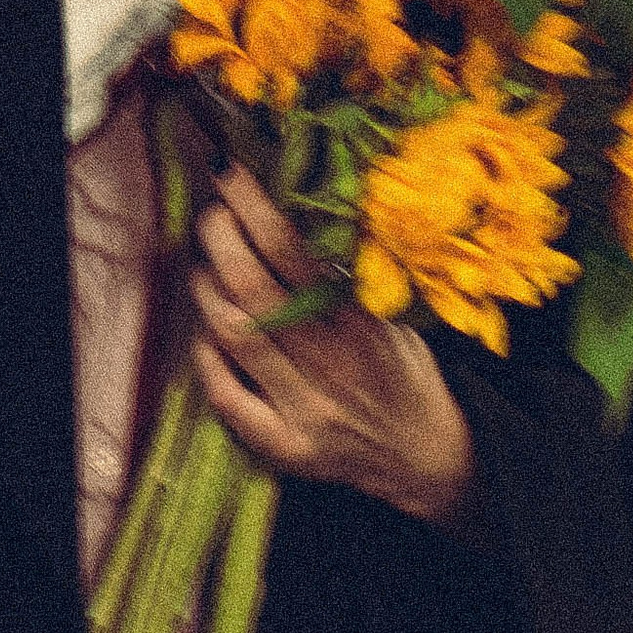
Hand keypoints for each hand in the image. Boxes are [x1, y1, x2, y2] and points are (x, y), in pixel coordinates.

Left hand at [190, 165, 474, 527]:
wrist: (428, 458)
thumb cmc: (404, 372)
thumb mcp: (392, 317)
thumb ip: (348, 278)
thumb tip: (294, 212)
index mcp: (361, 323)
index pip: (292, 252)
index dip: (253, 208)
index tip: (229, 175)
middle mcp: (331, 365)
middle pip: (252, 288)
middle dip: (220, 238)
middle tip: (211, 214)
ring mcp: (305, 410)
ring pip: (234, 336)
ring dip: (207, 291)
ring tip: (203, 266)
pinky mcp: (286, 447)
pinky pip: (228, 397)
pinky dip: (208, 359)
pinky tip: (208, 334)